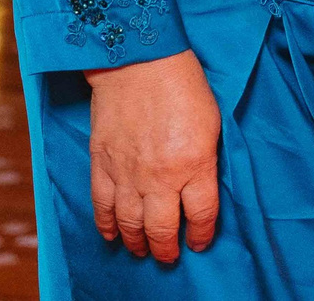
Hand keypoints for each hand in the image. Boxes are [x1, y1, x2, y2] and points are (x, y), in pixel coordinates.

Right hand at [83, 50, 220, 263]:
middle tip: (168, 256)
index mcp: (194, 164)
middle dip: (167, 249)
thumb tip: (200, 188)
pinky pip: (102, 205)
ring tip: (142, 249)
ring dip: (137, 242)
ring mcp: (128, 172)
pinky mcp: (102, 163)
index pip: (202, 216)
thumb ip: (205, 161)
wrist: (138, 58)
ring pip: (130, 224)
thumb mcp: (211, 123)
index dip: (202, 235)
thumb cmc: (182, 84)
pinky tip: (111, 235)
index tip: (200, 242)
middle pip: (163, 229)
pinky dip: (106, 225)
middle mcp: (161, 177)